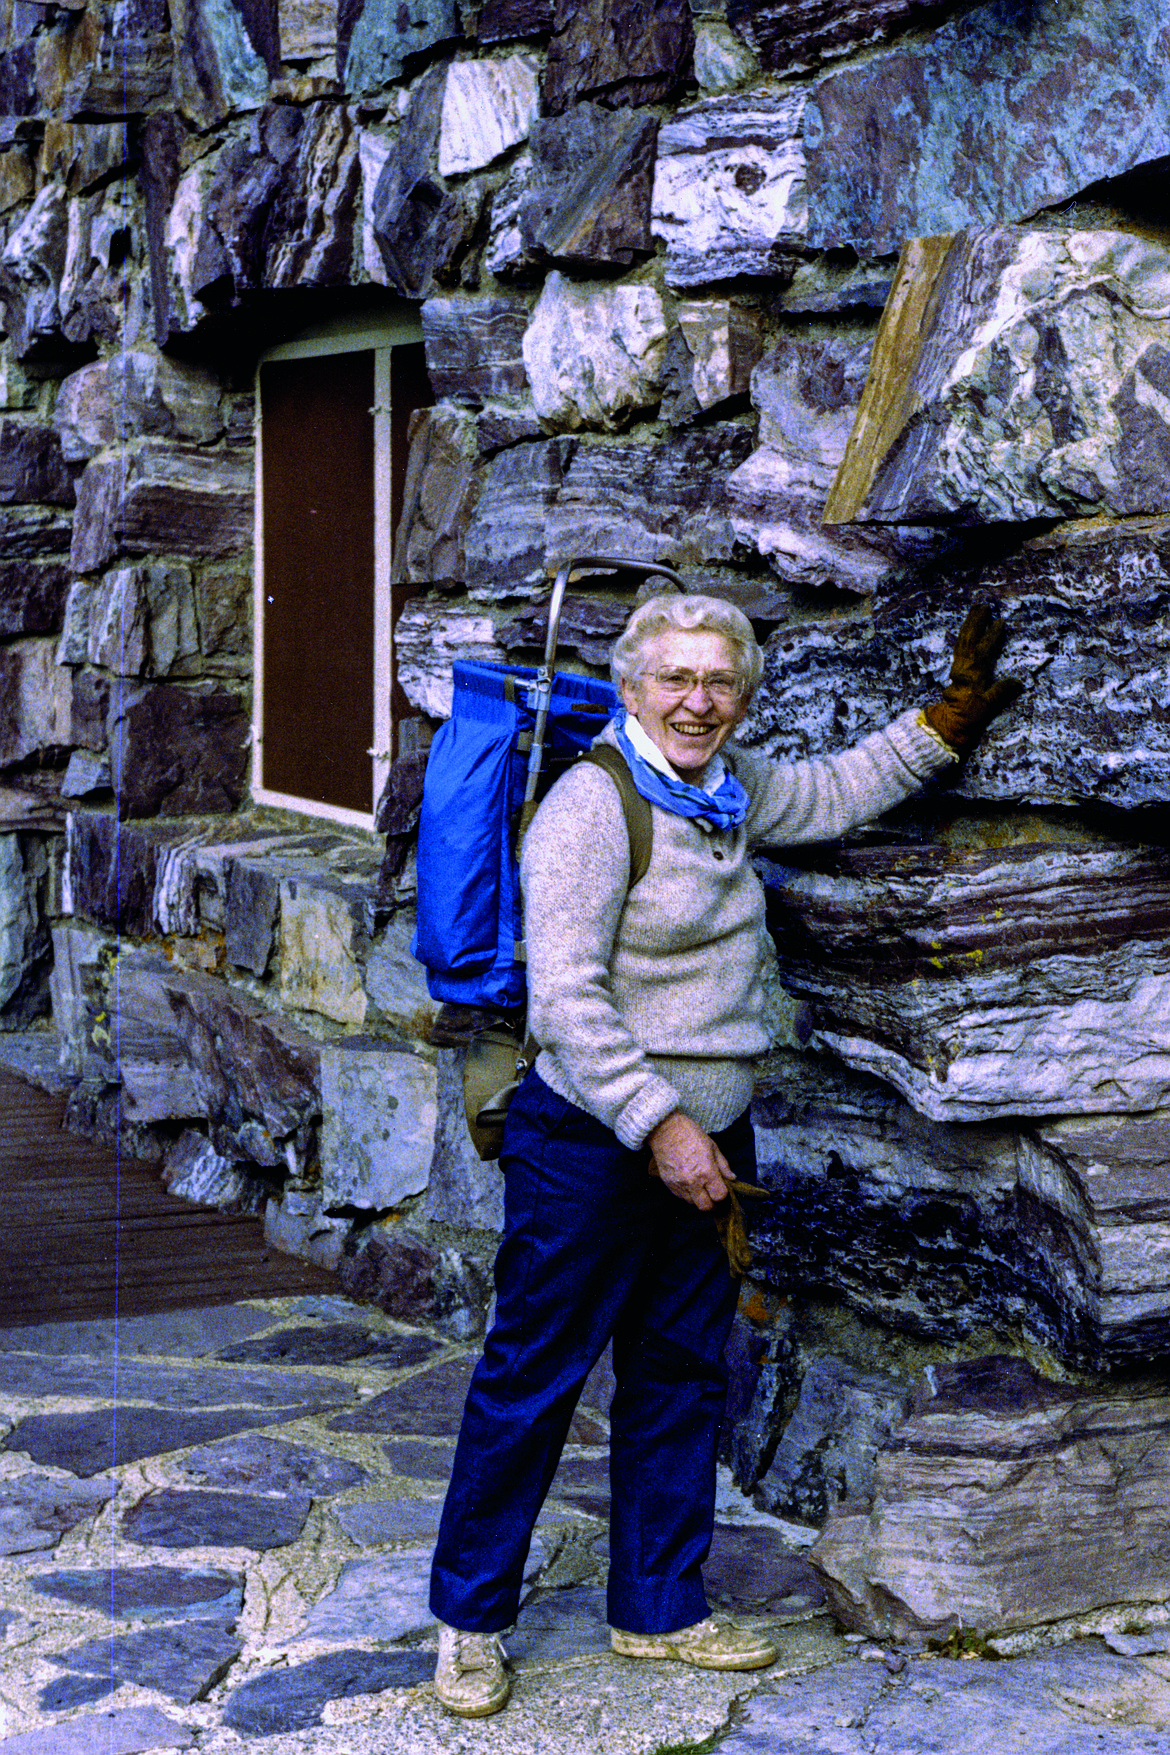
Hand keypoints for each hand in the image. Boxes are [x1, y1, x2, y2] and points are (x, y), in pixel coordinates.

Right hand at [648, 1111, 732, 1210]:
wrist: (665, 1130)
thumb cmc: (691, 1134)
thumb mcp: (713, 1147)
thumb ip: (723, 1166)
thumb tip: (732, 1179)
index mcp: (706, 1172)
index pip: (719, 1196)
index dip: (724, 1195)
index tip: (723, 1189)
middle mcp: (692, 1182)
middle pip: (706, 1207)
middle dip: (713, 1204)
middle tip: (714, 1196)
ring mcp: (679, 1185)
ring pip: (693, 1204)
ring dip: (699, 1198)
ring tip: (701, 1187)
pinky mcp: (669, 1184)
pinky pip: (681, 1197)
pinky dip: (688, 1194)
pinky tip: (690, 1183)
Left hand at [922, 603, 1022, 755]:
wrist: (950, 723)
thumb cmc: (970, 716)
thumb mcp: (988, 706)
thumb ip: (1002, 692)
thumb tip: (1019, 682)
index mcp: (973, 674)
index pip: (983, 650)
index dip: (992, 636)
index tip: (1000, 622)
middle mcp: (964, 666)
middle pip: (969, 639)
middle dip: (976, 621)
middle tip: (984, 605)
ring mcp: (958, 666)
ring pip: (962, 640)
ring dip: (969, 624)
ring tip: (976, 609)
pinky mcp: (956, 668)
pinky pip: (959, 646)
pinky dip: (964, 634)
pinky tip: (968, 627)